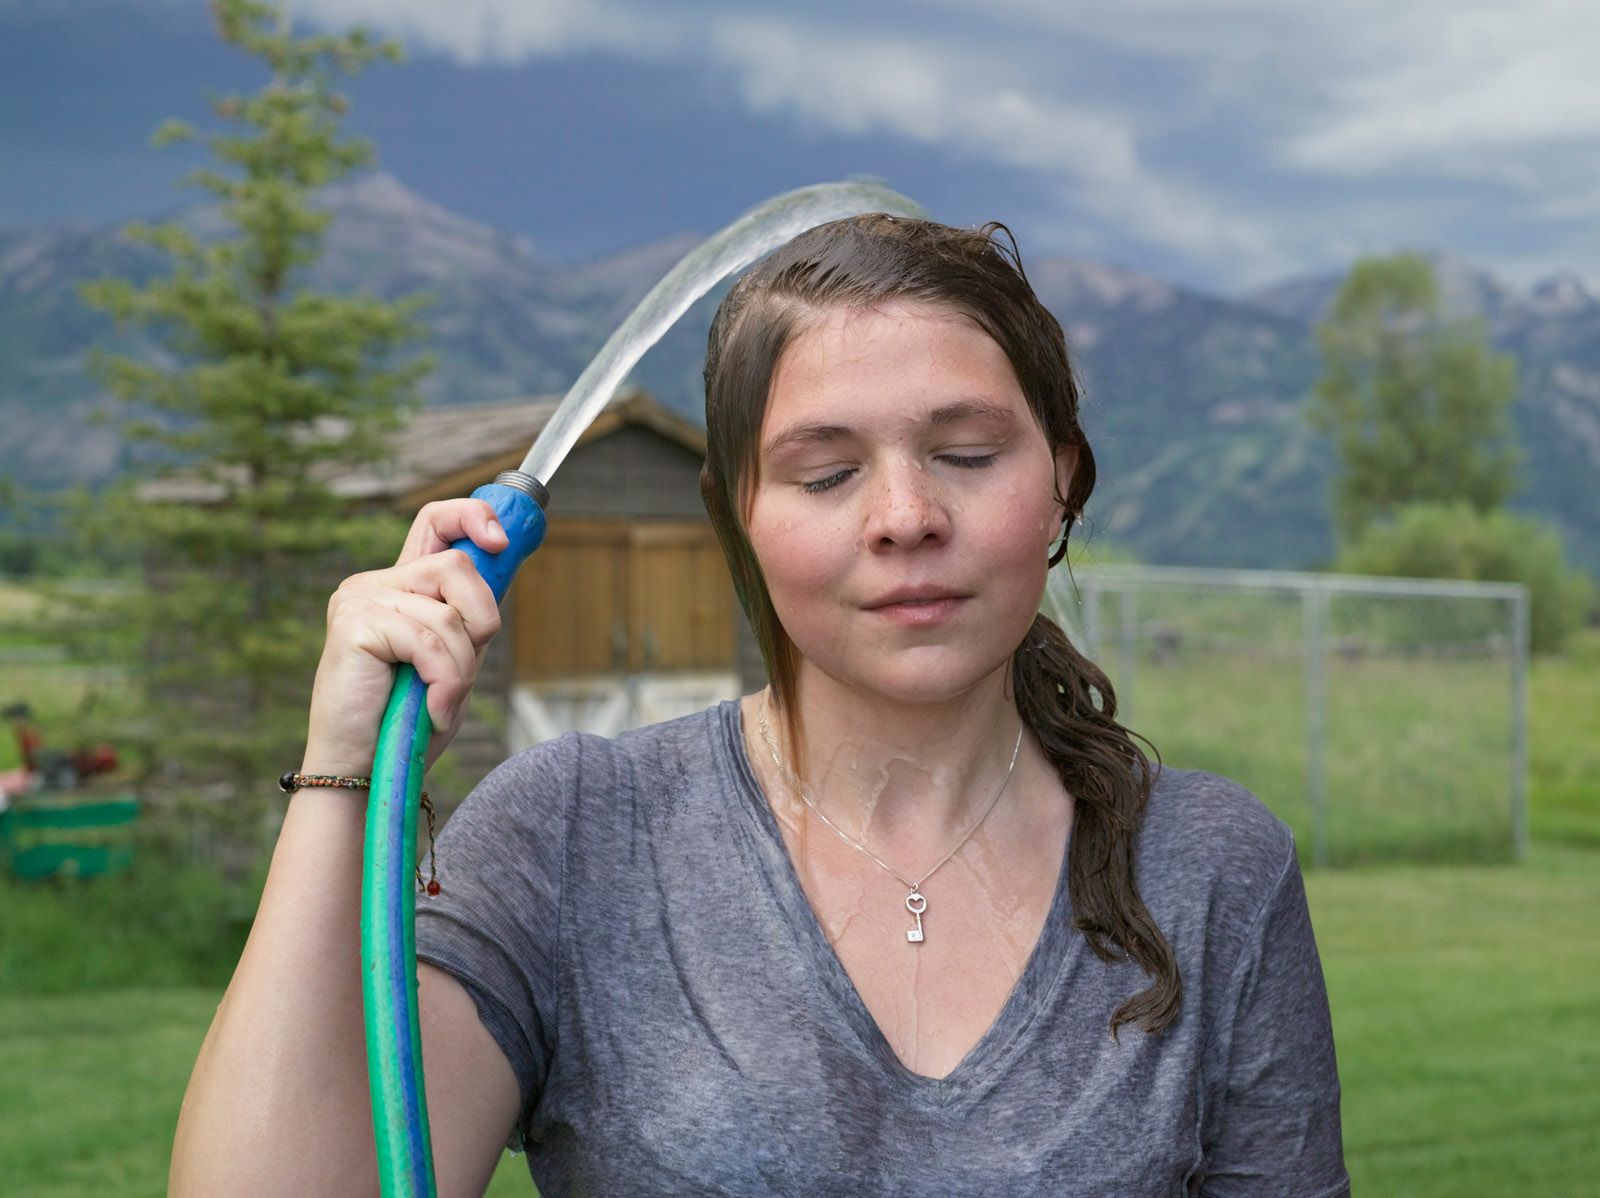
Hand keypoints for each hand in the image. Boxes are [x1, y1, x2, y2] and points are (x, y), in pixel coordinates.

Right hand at [302, 499, 507, 776]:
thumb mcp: (453, 662)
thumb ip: (468, 619)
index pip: (437, 521)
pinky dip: (444, 682)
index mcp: (401, 586)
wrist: (362, 770)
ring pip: (448, 613)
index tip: (501, 542)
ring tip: (441, 702)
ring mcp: (360, 600)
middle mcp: (375, 583)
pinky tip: (431, 710)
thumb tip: (502, 565)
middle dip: (480, 621)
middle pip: (458, 565)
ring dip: (460, 669)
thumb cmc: (408, 721)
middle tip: (462, 671)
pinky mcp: (354, 625)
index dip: (474, 517)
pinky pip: (428, 641)